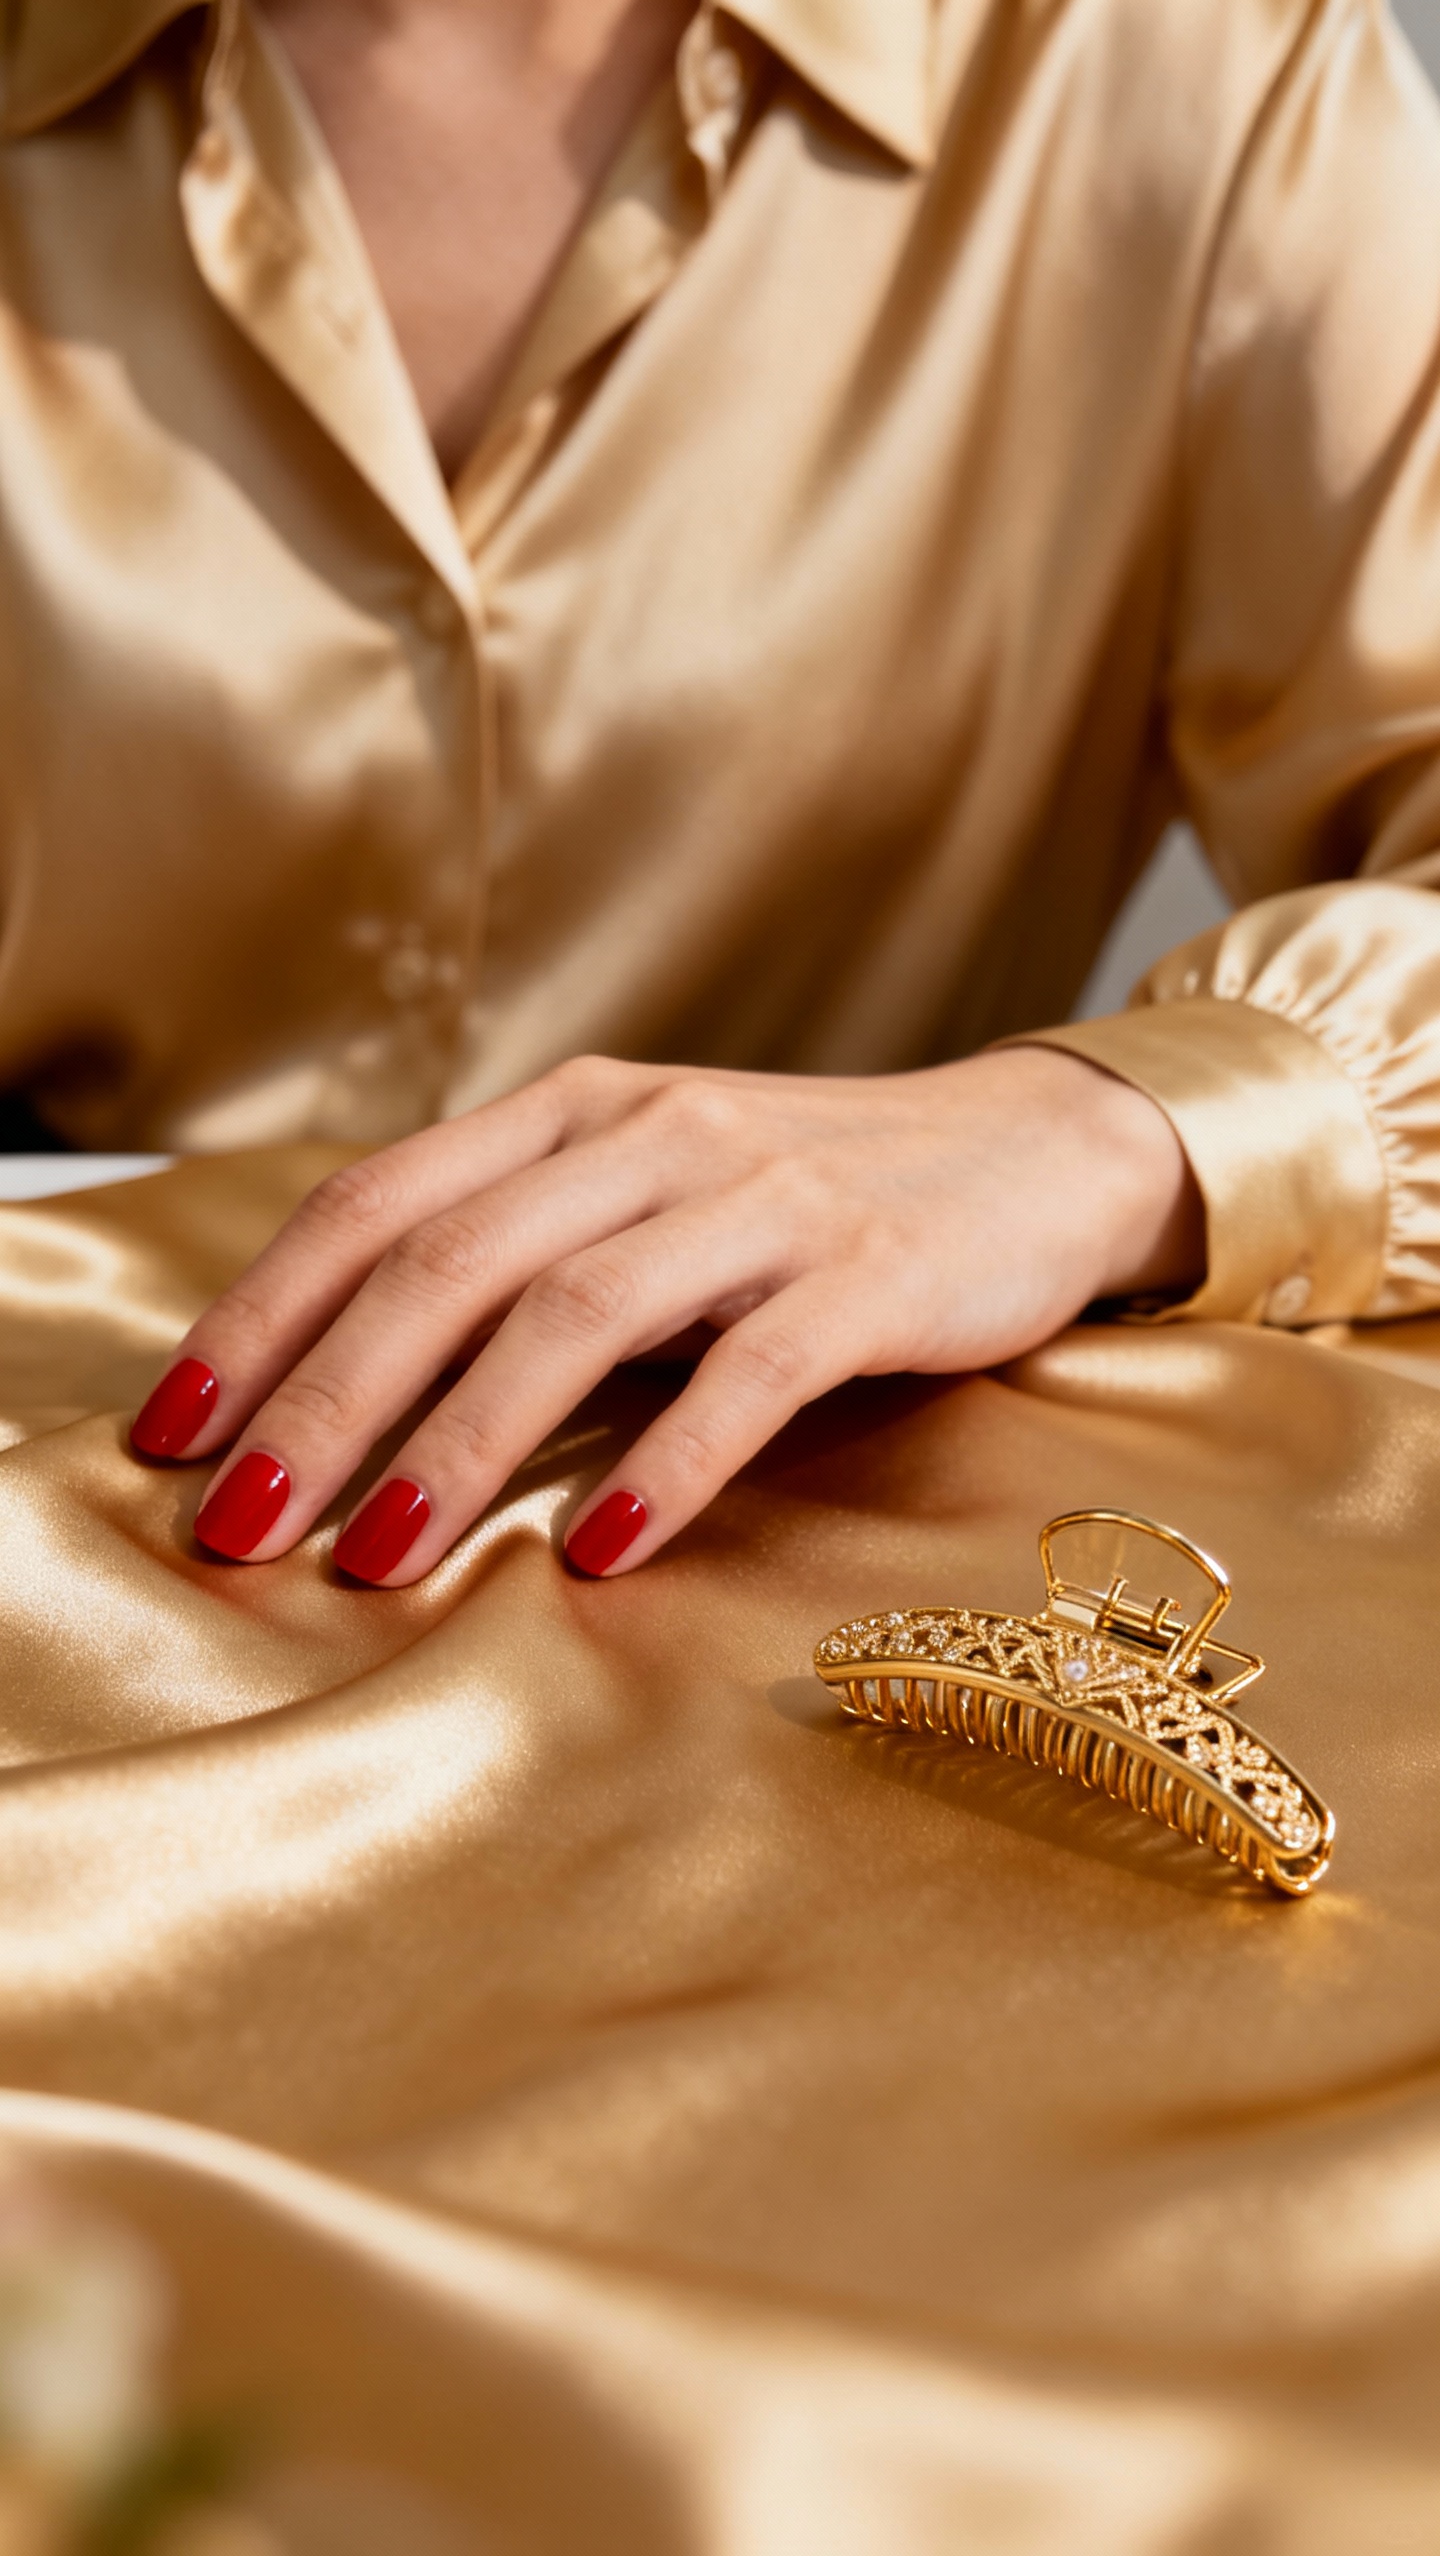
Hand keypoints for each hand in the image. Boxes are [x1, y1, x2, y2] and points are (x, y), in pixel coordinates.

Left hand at [130, 1048, 1202, 1581]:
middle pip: (449, 1262)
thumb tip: (353, 1381)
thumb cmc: (812, 1200)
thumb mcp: (649, 1193)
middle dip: (326, 1397)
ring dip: (461, 1442)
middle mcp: (649, 1134)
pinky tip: (601, 1549)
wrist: (1034, 1154)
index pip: (377, 1204)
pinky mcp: (869, 1274)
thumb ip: (526, 1252)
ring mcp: (763, 1199)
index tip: (169, 1429)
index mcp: (574, 1113)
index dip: (260, 1314)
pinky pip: (749, 1374)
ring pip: (575, 1313)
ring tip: (377, 1556)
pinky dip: (666, 1463)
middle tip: (240, 1523)